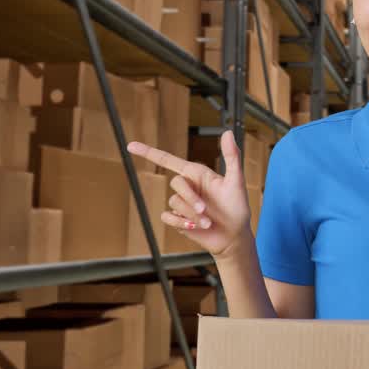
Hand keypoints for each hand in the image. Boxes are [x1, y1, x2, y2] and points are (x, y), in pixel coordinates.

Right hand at [127, 132, 252, 258]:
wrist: (234, 236)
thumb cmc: (237, 208)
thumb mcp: (236, 181)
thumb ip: (231, 156)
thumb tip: (228, 132)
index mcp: (196, 173)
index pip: (168, 160)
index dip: (148, 152)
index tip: (130, 145)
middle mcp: (187, 186)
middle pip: (175, 184)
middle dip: (190, 198)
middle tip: (205, 211)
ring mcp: (181, 203)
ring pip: (173, 203)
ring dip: (191, 214)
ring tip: (207, 222)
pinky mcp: (178, 219)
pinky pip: (166, 217)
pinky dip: (180, 223)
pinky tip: (194, 227)